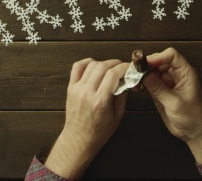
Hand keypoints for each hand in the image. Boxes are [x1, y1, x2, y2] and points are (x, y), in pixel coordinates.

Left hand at [45, 59, 128, 178]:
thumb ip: (122, 95)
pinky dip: (87, 62)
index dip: (124, 67)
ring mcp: (77, 89)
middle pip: (102, 66)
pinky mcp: (71, 87)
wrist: (79, 139)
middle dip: (116, 63)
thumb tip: (127, 79)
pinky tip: (94, 66)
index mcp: (100, 101)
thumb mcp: (118, 116)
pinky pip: (77, 67)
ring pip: (91, 64)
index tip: (130, 68)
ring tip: (110, 69)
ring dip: (104, 63)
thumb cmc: (99, 131)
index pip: (113, 74)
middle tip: (122, 67)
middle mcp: (87, 92)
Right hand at [143, 48, 201, 163]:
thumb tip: (145, 75)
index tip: (146, 64)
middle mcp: (176, 75)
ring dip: (142, 75)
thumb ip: (159, 89)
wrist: (195, 132)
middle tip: (134, 72)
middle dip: (146, 66)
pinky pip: (149, 83)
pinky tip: (136, 88)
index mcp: (185, 73)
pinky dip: (142, 84)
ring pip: (152, 72)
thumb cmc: (193, 117)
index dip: (158, 57)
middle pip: (159, 62)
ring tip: (133, 81)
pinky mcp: (160, 92)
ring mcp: (167, 83)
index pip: (171, 56)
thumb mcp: (175, 103)